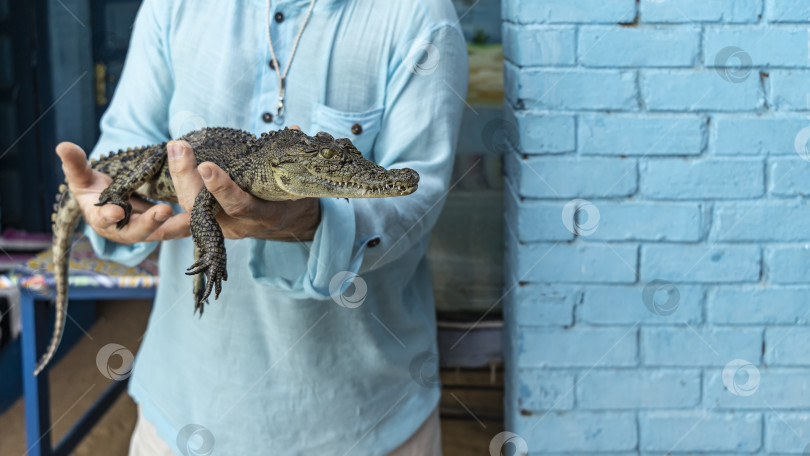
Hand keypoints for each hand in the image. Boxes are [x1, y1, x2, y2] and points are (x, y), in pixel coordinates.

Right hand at [56, 142, 190, 242]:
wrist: (111, 202)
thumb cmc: (94, 189)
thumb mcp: (83, 177)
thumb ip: (75, 164)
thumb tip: (62, 145)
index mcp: (102, 218)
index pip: (103, 219)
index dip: (109, 216)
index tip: (116, 211)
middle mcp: (124, 229)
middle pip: (138, 231)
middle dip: (151, 223)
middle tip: (164, 212)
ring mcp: (146, 230)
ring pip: (163, 232)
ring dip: (178, 226)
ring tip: (194, 216)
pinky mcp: (164, 227)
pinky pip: (178, 227)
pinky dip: (191, 221)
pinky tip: (206, 213)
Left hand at [167, 136, 320, 241]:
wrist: (288, 222)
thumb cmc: (292, 197)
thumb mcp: (297, 181)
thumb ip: (291, 157)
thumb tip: (294, 130)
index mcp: (262, 216)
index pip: (238, 205)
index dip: (221, 188)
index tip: (205, 166)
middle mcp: (238, 226)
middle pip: (204, 208)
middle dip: (187, 177)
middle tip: (178, 146)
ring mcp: (221, 228)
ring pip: (190, 209)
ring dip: (178, 179)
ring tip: (174, 147)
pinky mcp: (208, 224)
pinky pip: (186, 212)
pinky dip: (173, 193)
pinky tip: (159, 171)